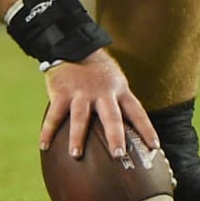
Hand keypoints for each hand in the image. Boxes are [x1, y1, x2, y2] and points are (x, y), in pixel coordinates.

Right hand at [39, 50, 157, 161]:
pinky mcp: (61, 92)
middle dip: (115, 135)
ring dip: (77, 136)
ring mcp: (81, 93)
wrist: (73, 46)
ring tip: (76, 154)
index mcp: (119, 91)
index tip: (154, 147)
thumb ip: (121, 104)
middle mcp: (102, 93)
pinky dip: (48, 130)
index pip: (137, 112)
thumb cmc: (98, 72)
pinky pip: (54, 114)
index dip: (146, 129)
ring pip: (80, 116)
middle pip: (111, 116)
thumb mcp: (116, 82)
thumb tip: (133, 135)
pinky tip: (44, 145)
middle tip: (118, 154)